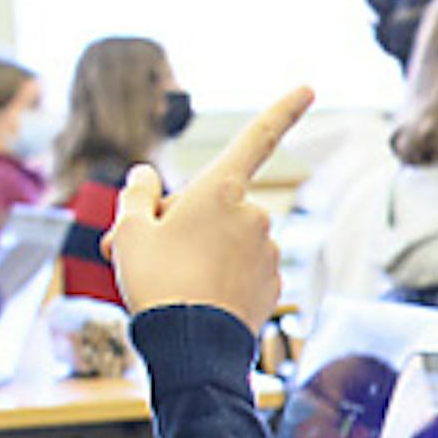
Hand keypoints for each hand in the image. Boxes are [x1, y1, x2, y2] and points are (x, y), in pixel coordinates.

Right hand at [104, 87, 310, 331]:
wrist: (192, 349)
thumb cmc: (157, 283)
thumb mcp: (127, 231)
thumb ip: (137, 194)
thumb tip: (146, 178)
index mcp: (223, 190)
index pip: (257, 137)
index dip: (284, 109)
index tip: (310, 88)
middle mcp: (255, 214)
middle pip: (215, 204)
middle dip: (183, 219)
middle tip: (144, 252)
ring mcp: (269, 250)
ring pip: (226, 238)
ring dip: (198, 249)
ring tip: (170, 280)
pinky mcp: (273, 282)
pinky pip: (241, 267)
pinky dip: (219, 276)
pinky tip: (197, 299)